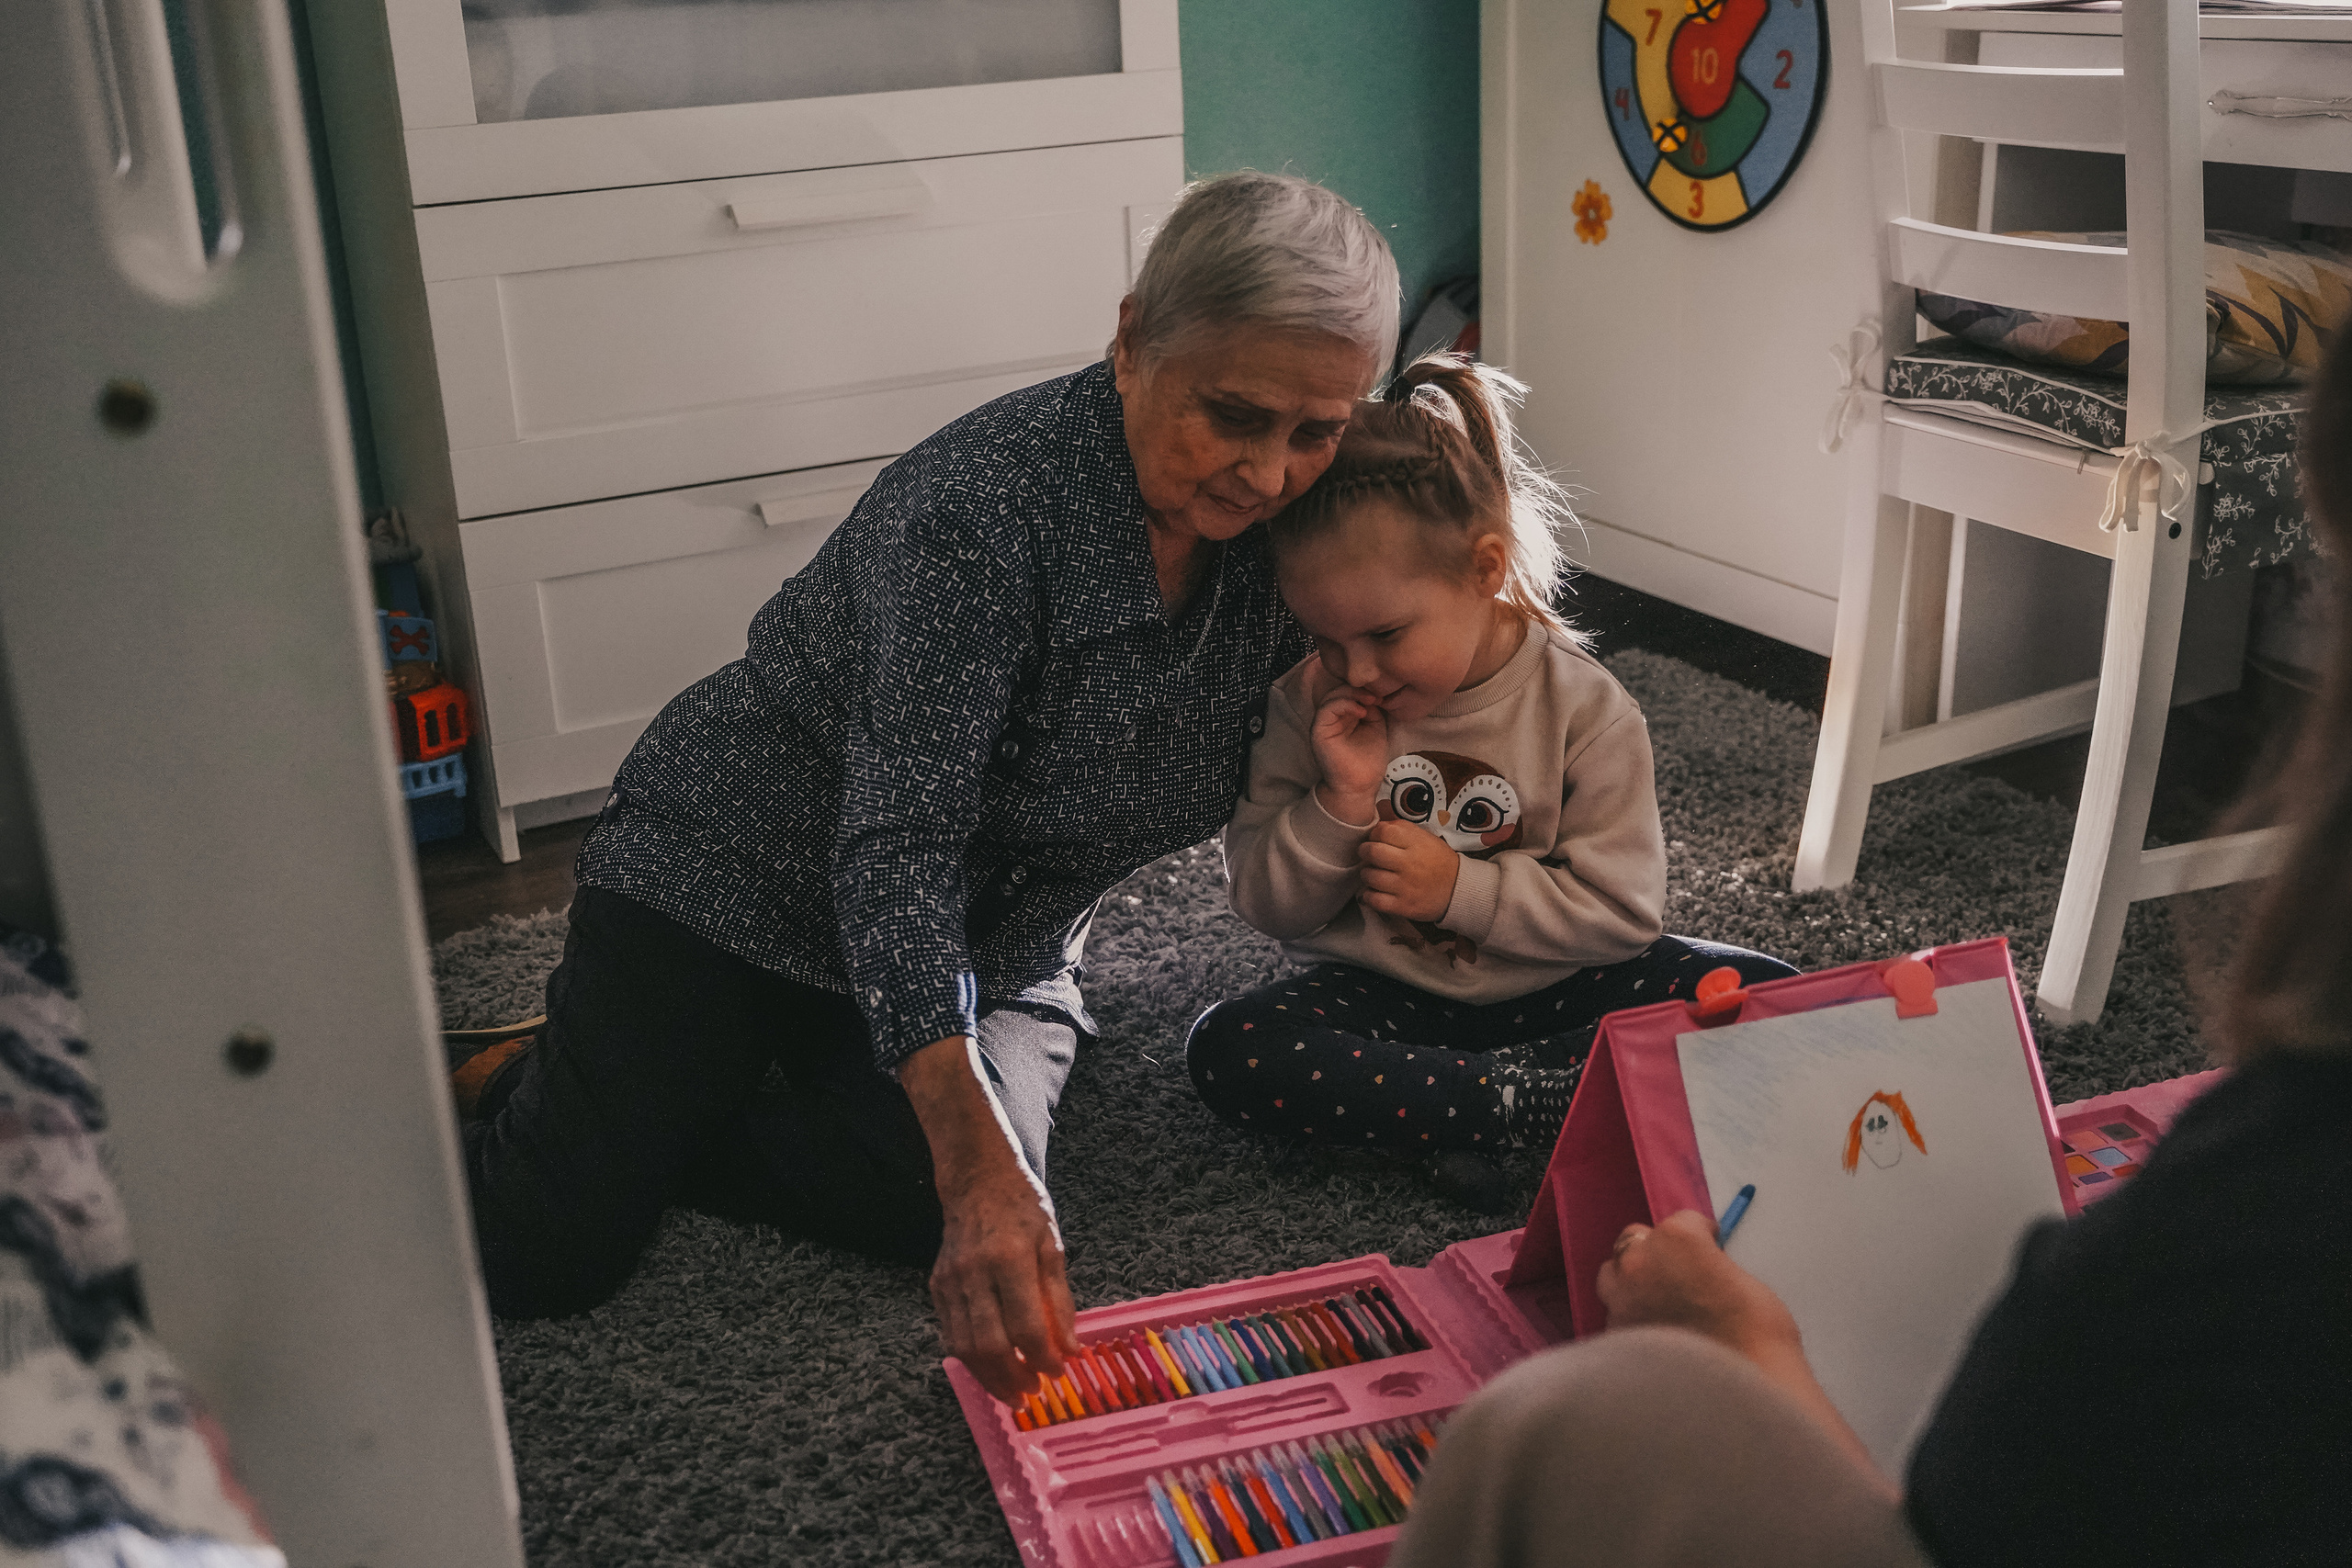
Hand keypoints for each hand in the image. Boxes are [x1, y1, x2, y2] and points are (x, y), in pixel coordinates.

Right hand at [900, 1036, 1078, 1403]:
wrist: (976, 1179)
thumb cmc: (1022, 1208)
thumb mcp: (1053, 1246)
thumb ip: (1060, 1301)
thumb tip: (1070, 1349)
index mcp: (1011, 1259)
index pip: (1026, 1326)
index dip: (1043, 1358)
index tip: (1058, 1373)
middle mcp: (975, 1272)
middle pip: (991, 1345)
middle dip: (1013, 1379)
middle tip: (1032, 1395)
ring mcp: (951, 1281)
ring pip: (965, 1347)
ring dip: (990, 1378)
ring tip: (1013, 1392)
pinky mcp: (937, 1286)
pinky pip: (951, 1334)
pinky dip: (971, 1359)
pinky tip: (990, 1369)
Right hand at [1306, 676, 1388, 822]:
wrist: (1359, 786)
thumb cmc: (1367, 762)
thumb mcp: (1375, 728)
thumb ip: (1372, 710)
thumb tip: (1373, 694)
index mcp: (1343, 717)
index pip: (1348, 692)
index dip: (1363, 689)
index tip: (1381, 694)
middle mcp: (1331, 718)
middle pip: (1339, 690)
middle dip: (1359, 689)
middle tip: (1376, 695)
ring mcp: (1323, 723)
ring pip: (1331, 696)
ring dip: (1352, 694)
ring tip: (1370, 700)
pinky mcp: (1319, 730)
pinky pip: (1327, 708)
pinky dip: (1345, 704)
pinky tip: (1361, 711)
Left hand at [1359, 820, 1458, 922]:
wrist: (1459, 890)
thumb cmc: (1438, 861)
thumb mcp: (1425, 838)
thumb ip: (1401, 827)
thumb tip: (1378, 815)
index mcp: (1416, 843)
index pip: (1383, 831)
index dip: (1374, 834)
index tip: (1377, 839)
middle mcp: (1410, 863)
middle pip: (1372, 852)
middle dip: (1364, 852)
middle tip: (1369, 856)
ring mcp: (1406, 886)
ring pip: (1370, 876)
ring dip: (1367, 874)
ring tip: (1374, 874)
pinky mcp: (1403, 906)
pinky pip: (1374, 899)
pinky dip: (1369, 895)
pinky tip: (1375, 891)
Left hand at [1596, 1210, 1800, 1360]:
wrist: (1737, 1391)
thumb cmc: (1755, 1337)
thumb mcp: (1743, 1283)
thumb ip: (1712, 1267)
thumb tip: (1704, 1274)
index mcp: (1676, 1239)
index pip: (1682, 1221)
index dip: (1699, 1236)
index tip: (1707, 1245)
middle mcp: (1639, 1261)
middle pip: (1634, 1241)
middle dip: (1654, 1253)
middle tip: (1677, 1273)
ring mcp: (1621, 1297)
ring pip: (1613, 1277)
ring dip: (1631, 1283)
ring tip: (1658, 1304)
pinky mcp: (1613, 1334)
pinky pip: (1615, 1315)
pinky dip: (1631, 1320)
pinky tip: (1654, 1337)